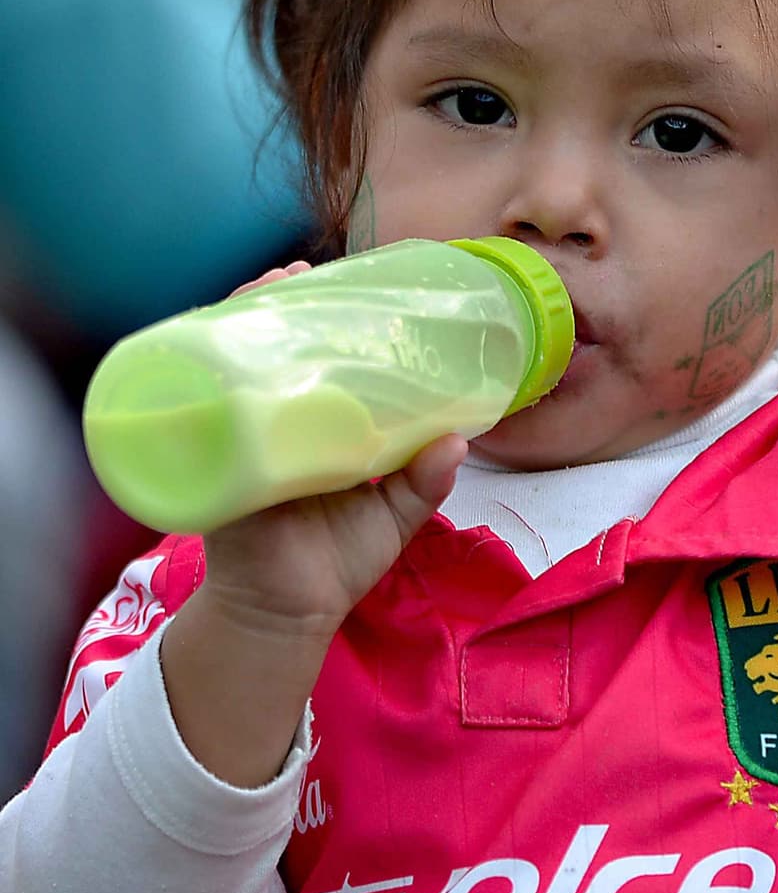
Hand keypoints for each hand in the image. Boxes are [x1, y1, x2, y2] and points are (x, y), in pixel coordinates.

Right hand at [160, 260, 467, 788]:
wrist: (286, 619)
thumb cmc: (332, 565)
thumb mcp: (392, 515)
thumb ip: (425, 480)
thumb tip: (460, 440)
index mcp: (310, 429)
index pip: (306, 360)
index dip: (314, 319)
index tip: (331, 281)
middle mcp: (269, 425)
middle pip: (261, 350)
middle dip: (271, 304)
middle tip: (296, 273)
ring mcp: (237, 440)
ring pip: (228, 365)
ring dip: (239, 320)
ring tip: (267, 287)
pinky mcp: (217, 464)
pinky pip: (202, 408)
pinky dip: (206, 370)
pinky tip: (215, 337)